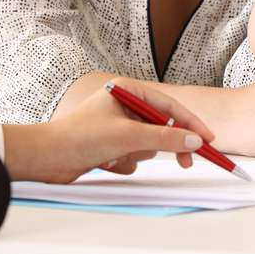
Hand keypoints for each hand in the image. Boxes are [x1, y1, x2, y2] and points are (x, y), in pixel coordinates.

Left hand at [6, 78, 213, 183]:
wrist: (46, 158)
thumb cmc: (80, 138)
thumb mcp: (128, 136)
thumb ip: (164, 138)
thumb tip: (194, 140)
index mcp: (127, 91)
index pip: (168, 106)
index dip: (190, 123)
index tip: (208, 139)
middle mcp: (124, 106)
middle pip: (161, 126)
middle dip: (166, 145)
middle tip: (187, 162)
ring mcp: (118, 127)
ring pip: (147, 145)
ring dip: (135, 155)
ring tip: (115, 156)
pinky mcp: (111, 146)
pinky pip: (132, 157)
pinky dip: (123, 163)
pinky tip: (105, 163)